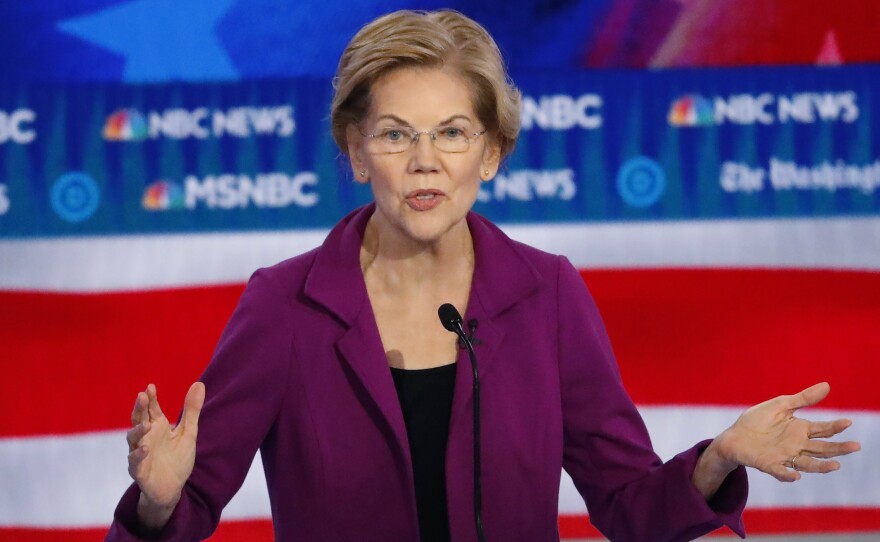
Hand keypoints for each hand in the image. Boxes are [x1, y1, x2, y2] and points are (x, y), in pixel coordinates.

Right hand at [127, 382, 204, 515]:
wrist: (173, 487)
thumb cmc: (178, 458)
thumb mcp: (188, 433)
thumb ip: (192, 411)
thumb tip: (199, 384)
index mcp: (157, 427)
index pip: (152, 409)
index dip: (150, 398)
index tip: (150, 387)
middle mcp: (146, 438)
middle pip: (139, 420)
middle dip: (140, 409)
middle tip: (141, 396)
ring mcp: (140, 453)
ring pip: (133, 439)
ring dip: (137, 431)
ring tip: (146, 424)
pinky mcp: (139, 470)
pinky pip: (135, 462)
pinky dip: (138, 455)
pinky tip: (144, 448)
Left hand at [703, 382, 859, 488]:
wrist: (734, 436)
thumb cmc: (757, 421)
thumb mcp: (780, 405)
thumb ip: (803, 399)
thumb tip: (827, 386)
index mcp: (800, 430)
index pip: (823, 430)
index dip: (835, 426)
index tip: (848, 422)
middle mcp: (797, 445)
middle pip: (822, 449)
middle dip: (839, 449)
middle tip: (855, 446)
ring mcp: (784, 457)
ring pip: (807, 464)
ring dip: (821, 466)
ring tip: (835, 466)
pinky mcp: (769, 464)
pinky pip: (780, 471)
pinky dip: (788, 474)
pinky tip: (796, 475)